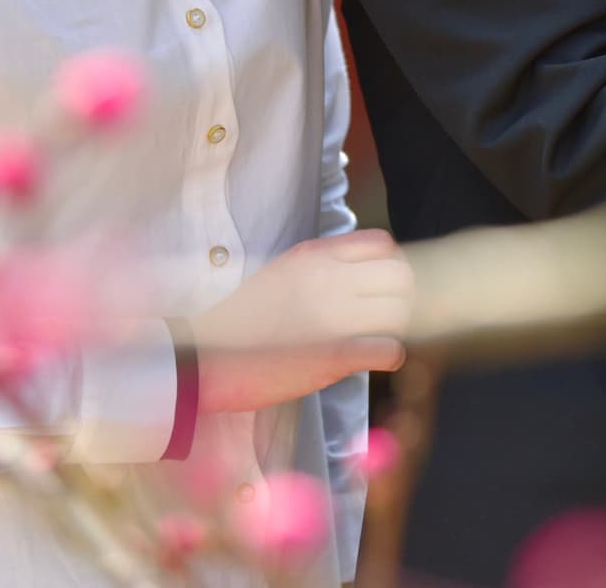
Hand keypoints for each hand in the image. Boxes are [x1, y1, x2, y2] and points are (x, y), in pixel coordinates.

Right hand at [190, 229, 413, 414]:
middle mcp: (329, 278)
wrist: (204, 357)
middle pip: (400, 277)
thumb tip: (360, 276)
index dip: (390, 267)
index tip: (382, 288)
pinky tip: (378, 361)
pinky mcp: (335, 354)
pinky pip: (389, 349)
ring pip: (400, 312)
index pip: (382, 245)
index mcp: (316, 254)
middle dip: (401, 298)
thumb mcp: (284, 273)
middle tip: (386, 319)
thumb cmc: (244, 319)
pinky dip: (392, 356)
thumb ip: (322, 267)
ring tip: (380, 341)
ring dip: (397, 328)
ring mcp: (333, 315)